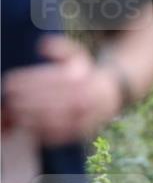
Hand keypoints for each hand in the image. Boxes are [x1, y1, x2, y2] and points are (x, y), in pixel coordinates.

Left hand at [2, 36, 122, 145]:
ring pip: (55, 120)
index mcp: (85, 80)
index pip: (52, 81)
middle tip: (8, 98)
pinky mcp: (83, 132)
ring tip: (12, 112)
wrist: (111, 95)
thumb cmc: (85, 74)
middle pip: (51, 101)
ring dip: (30, 117)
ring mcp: (86, 118)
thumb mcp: (77, 55)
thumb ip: (61, 47)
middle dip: (25, 100)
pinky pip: (61, 135)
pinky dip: (42, 132)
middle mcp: (87, 99)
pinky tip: (27, 125)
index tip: (9, 81)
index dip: (28, 81)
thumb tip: (42, 47)